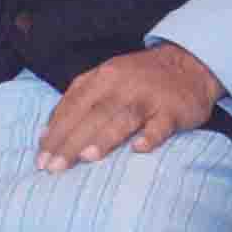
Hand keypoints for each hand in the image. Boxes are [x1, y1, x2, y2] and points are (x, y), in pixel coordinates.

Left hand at [38, 43, 221, 169]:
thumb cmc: (139, 78)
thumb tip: (44, 135)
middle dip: (72, 141)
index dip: (56, 131)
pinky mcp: (174, 110)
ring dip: (105, 137)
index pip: (74, 106)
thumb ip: (76, 102)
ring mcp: (150, 97)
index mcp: (103, 77)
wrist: (190, 64)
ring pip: (124, 118)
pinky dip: (151, 136)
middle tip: (54, 168)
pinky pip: (162, 125)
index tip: (41, 158)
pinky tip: (139, 149)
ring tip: (86, 157)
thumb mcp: (105, 78)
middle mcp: (124, 85)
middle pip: (94, 115)